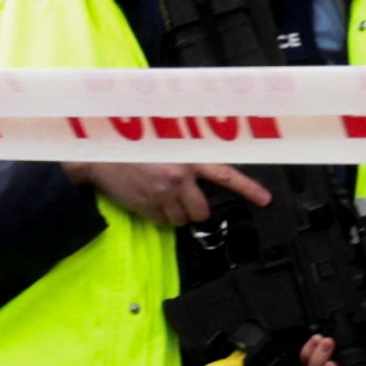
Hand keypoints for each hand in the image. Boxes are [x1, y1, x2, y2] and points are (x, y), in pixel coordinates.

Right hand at [70, 158, 268, 232]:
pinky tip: (148, 200)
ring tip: (161, 197)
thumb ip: (186, 156)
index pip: (225, 175)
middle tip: (182, 199)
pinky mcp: (147, 208)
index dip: (248, 188)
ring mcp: (162, 196)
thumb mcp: (165, 143)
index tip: (265, 199)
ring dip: (174, 214)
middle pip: (202, 211)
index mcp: (188, 158)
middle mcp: (179, 178)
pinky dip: (158, 216)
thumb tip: (201, 172)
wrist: (100, 157)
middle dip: (195, 210)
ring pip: (181, 220)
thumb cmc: (133, 146)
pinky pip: (162, 223)